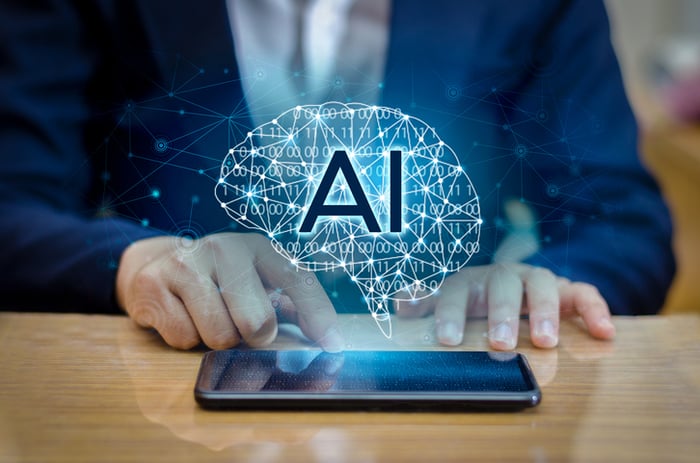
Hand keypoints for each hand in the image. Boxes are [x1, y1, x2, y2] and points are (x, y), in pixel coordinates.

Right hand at [116, 232, 343, 350]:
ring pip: (219, 336)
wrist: (155, 265)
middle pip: (257, 322)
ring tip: (209, 317)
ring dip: (217, 339)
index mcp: (257, 246)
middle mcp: (224, 248)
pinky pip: (184, 339)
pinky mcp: (153, 284)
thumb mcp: (255, 281)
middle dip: (255, 337)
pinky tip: (182, 315)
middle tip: (243, 328)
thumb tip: (328, 342)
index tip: (332, 345)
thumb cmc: (218, 282)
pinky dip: (186, 339)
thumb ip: (289, 307)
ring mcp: (186, 263)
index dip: (319, 316)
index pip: (298, 281)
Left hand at [394, 263, 615, 349]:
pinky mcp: (567, 291)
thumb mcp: (449, 299)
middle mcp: (506, 276)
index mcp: (472, 280)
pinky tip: (605, 332)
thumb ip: (426, 302)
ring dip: (545, 310)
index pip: (457, 291)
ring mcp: (537, 281)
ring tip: (545, 340)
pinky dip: (595, 309)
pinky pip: (584, 294)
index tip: (447, 340)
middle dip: (503, 313)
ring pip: (544, 285)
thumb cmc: (477, 298)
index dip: (451, 313)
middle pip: (505, 285)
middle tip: (500, 343)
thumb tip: (399, 303)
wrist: (514, 284)